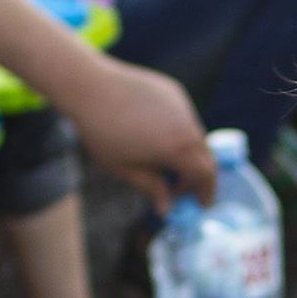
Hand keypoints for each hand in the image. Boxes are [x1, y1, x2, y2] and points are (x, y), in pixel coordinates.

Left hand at [51, 54, 214, 205]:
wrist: (91, 87)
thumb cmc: (103, 132)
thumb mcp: (125, 168)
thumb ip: (151, 189)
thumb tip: (166, 209)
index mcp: (177, 148)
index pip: (205, 175)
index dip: (205, 193)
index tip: (199, 205)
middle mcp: (187, 126)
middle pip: (205, 156)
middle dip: (199, 177)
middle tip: (182, 191)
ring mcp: (182, 106)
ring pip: (196, 136)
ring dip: (188, 155)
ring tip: (162, 165)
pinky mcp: (173, 92)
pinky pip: (185, 118)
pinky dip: (180, 134)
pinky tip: (155, 137)